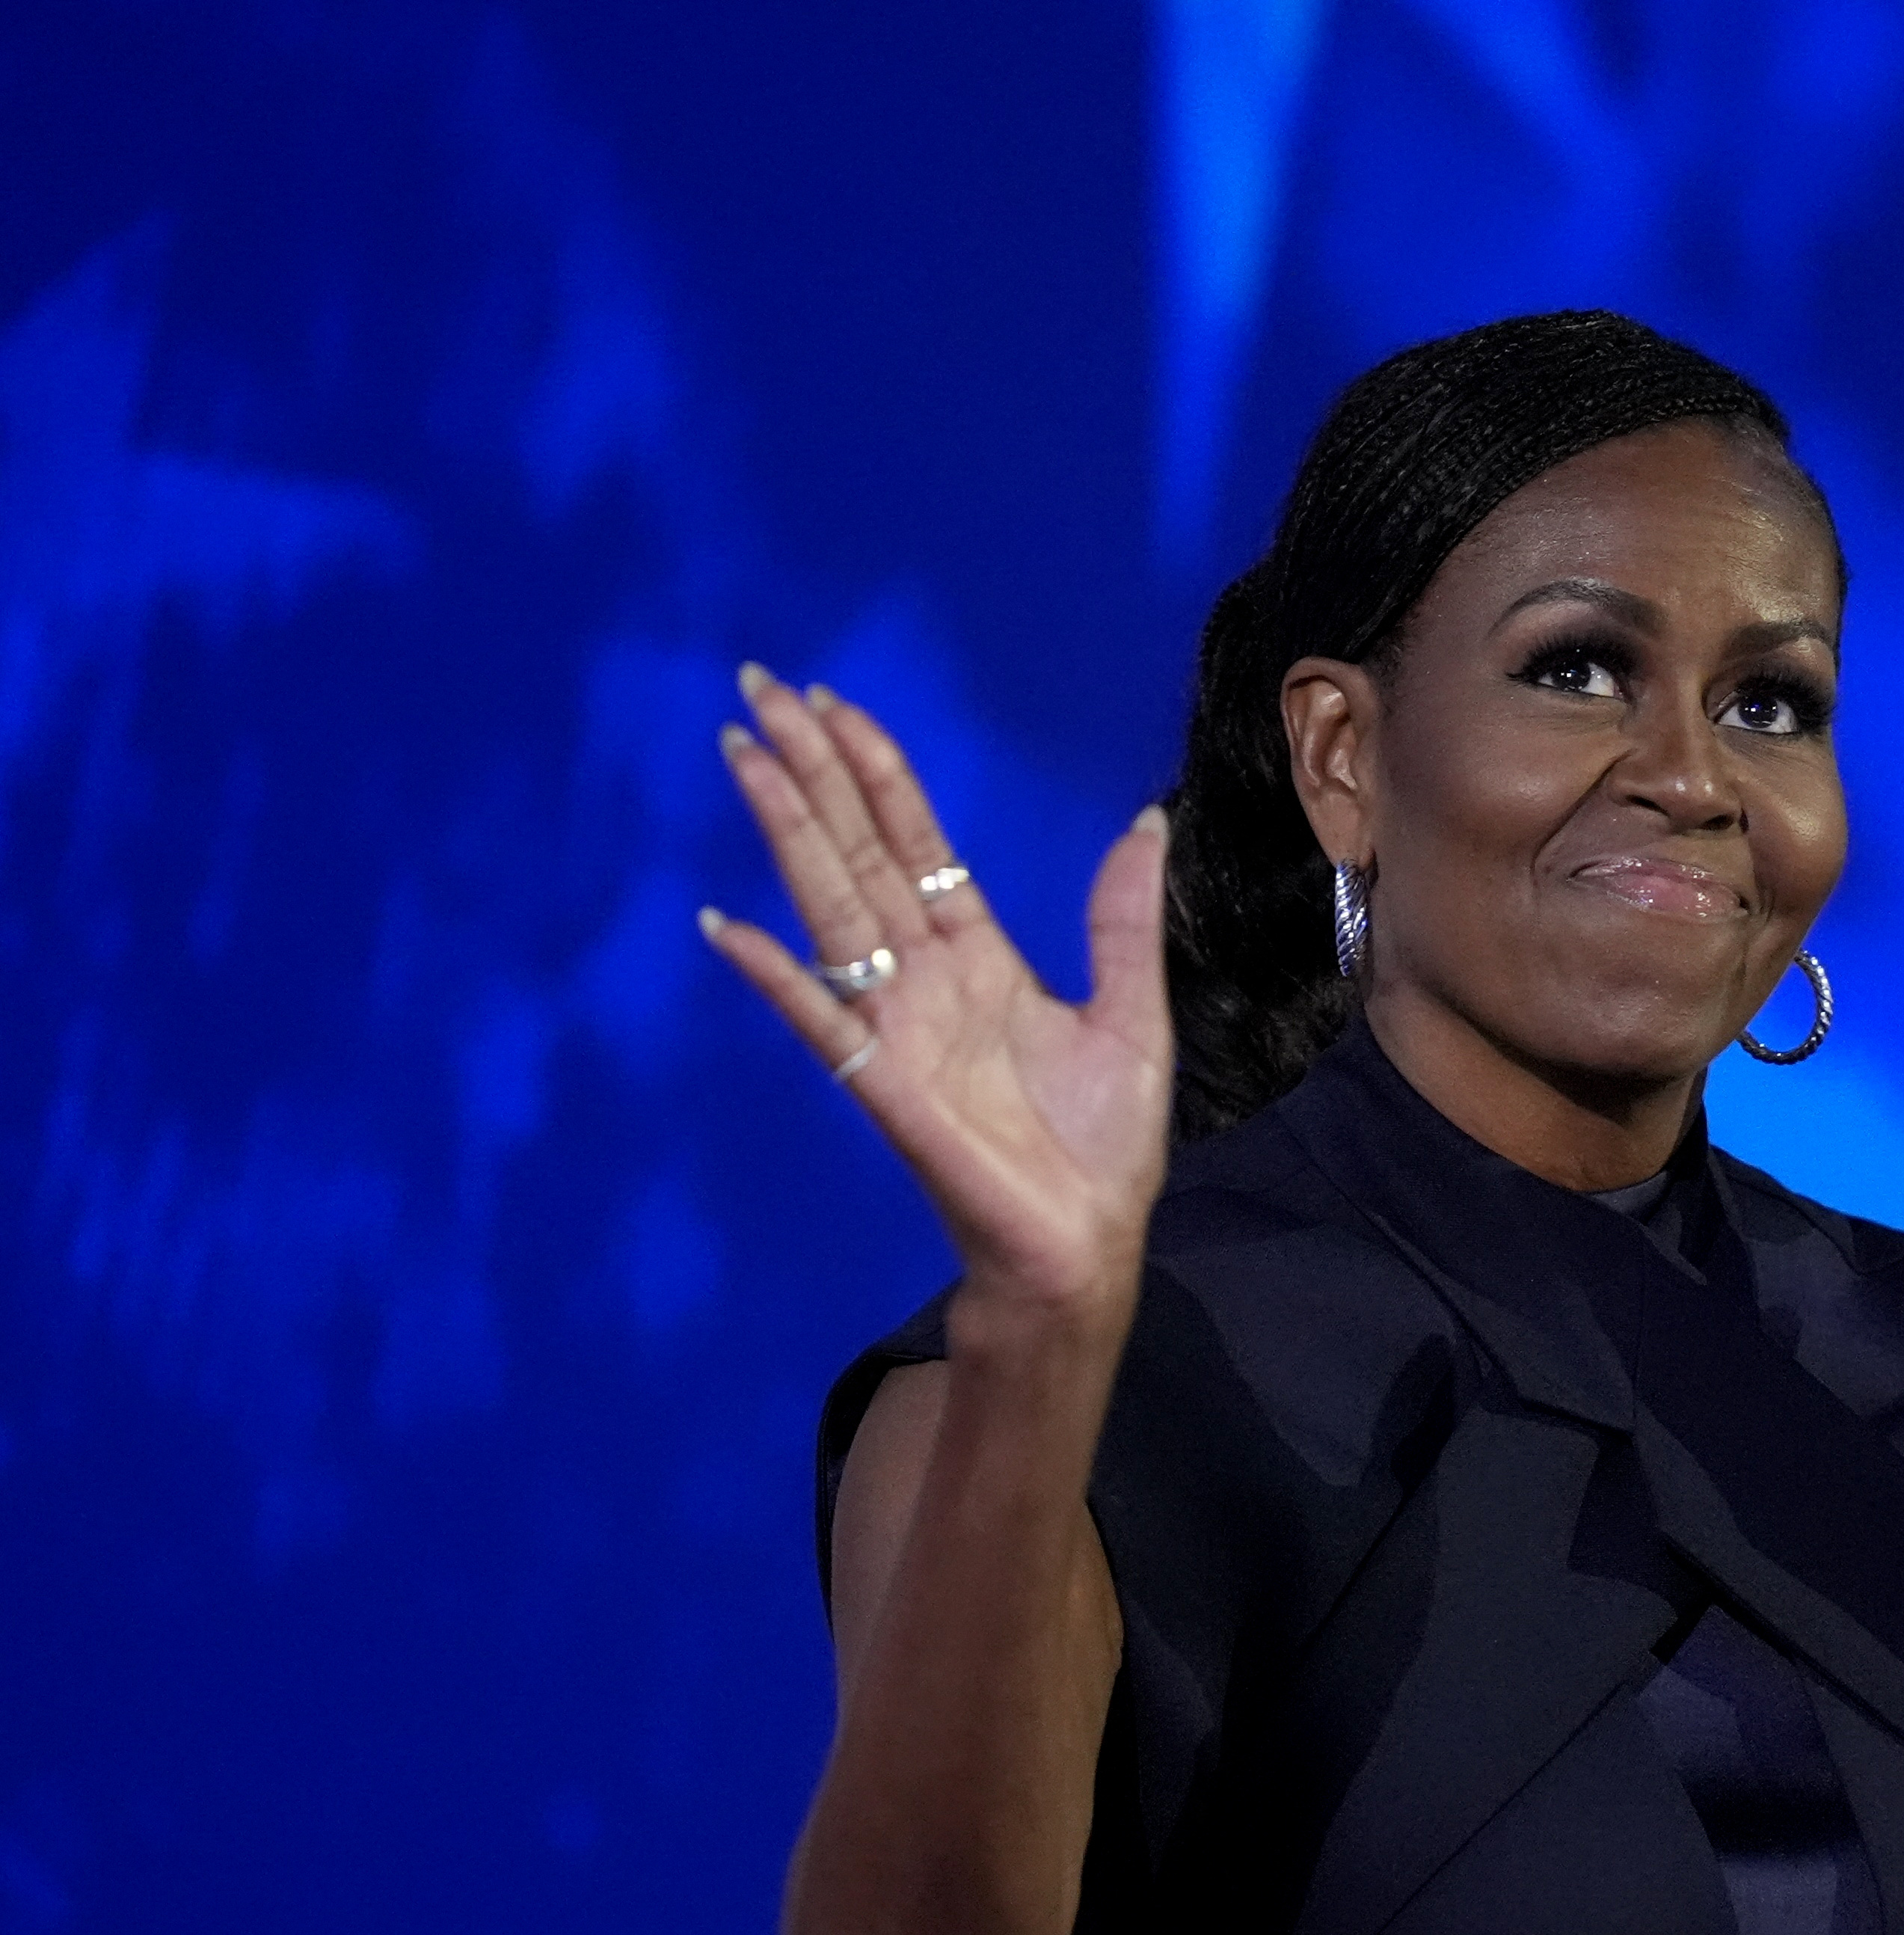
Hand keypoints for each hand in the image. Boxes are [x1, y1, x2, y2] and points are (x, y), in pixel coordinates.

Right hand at [702, 666, 1171, 1318]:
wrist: (1089, 1243)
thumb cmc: (1102, 1146)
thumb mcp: (1133, 1016)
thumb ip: (1124, 922)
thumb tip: (1145, 821)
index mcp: (979, 955)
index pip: (915, 843)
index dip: (876, 773)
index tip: (834, 707)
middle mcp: (925, 977)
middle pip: (857, 852)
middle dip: (811, 771)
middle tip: (761, 690)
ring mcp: (896, 1026)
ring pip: (831, 906)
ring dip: (787, 832)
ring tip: (742, 757)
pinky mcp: (884, 1084)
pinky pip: (819, 1018)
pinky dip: (774, 975)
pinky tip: (725, 928)